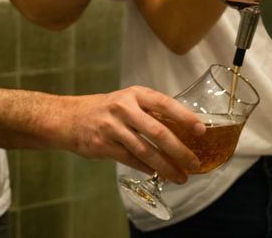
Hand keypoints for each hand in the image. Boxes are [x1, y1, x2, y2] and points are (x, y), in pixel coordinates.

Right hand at [55, 86, 204, 183]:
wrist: (70, 118)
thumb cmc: (105, 109)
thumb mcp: (127, 101)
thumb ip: (149, 112)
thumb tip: (180, 130)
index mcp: (134, 94)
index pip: (164, 103)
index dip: (184, 117)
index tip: (201, 131)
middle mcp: (123, 108)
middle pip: (157, 131)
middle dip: (179, 150)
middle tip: (194, 163)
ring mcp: (111, 127)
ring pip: (145, 150)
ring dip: (165, 166)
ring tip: (180, 177)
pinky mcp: (102, 145)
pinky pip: (130, 160)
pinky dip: (146, 168)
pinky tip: (156, 173)